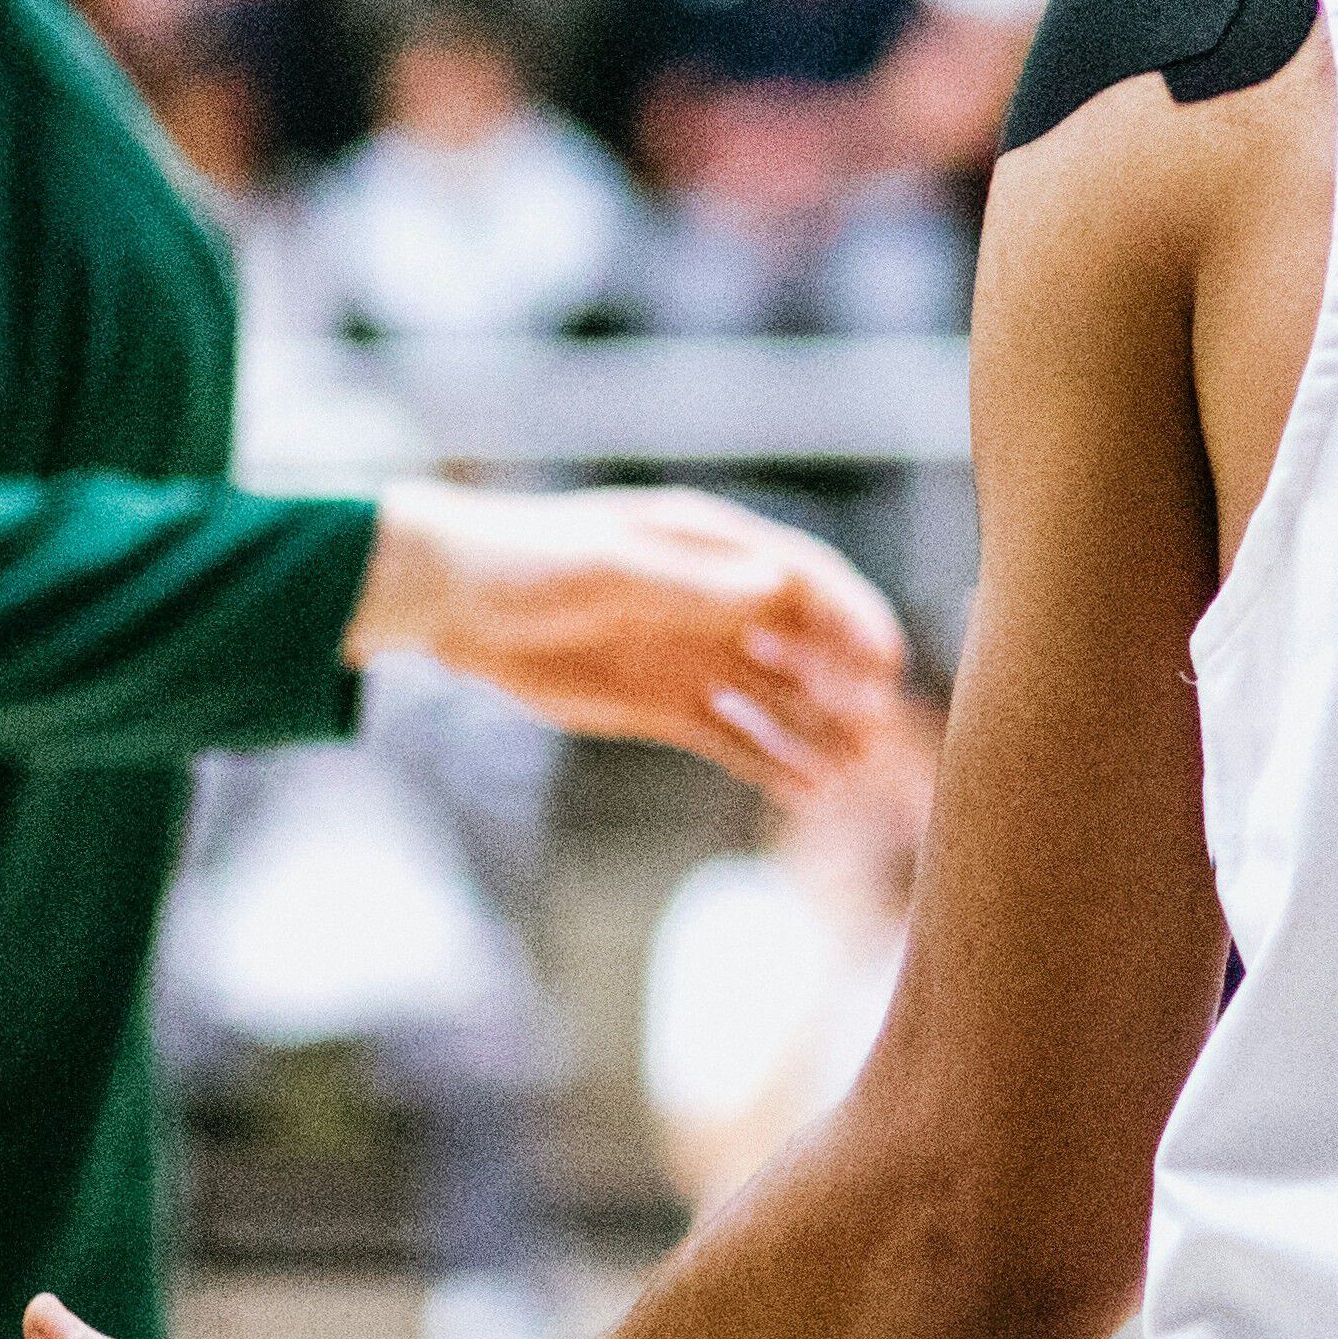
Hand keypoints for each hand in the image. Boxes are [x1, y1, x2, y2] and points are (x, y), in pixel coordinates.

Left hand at [358, 482, 907, 792]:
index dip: (850, 617)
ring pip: (777, 698)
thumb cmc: (527, 561)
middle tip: (875, 725)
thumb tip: (776, 588)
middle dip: (844, 682)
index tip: (884, 658)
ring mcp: (695, 657)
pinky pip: (733, 738)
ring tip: (853, 770)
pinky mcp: (666, 706)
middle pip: (804, 643)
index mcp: (711, 549)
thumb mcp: (607, 567)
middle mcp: (718, 602)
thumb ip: (690, 582)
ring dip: (817, 729)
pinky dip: (770, 761)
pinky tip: (805, 789)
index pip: (803, 581)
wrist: (453, 603)